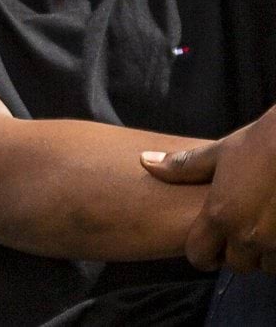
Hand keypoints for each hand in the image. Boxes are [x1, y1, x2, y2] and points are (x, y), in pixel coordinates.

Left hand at [144, 111, 275, 272]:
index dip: (202, 253)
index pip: (199, 256)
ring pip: (266, 265)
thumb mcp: (221, 152)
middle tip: (240, 234)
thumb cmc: (263, 144)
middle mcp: (248, 236)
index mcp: (220, 216)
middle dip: (236, 253)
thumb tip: (145, 161)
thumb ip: (184, 166)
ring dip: (264, 254)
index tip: (210, 246)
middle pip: (236, 264)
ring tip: (263, 230)